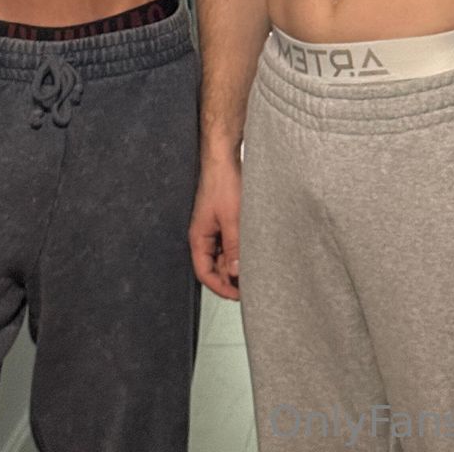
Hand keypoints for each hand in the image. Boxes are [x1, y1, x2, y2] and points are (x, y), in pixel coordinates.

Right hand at [189, 153, 241, 300]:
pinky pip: (229, 242)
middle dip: (230, 277)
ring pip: (223, 255)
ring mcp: (214, 228)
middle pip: (214, 266)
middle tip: (250, 283)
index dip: (220, 287)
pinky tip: (252, 249)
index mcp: (199, 237)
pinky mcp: (223, 220)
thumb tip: (235, 271)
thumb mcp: (231, 218)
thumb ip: (233, 246)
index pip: (204, 273)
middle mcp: (204, 235)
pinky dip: (239, 249)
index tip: (237, 295)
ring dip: (236, 262)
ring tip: (254, 267)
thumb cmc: (222, 182)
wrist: (224, 158)